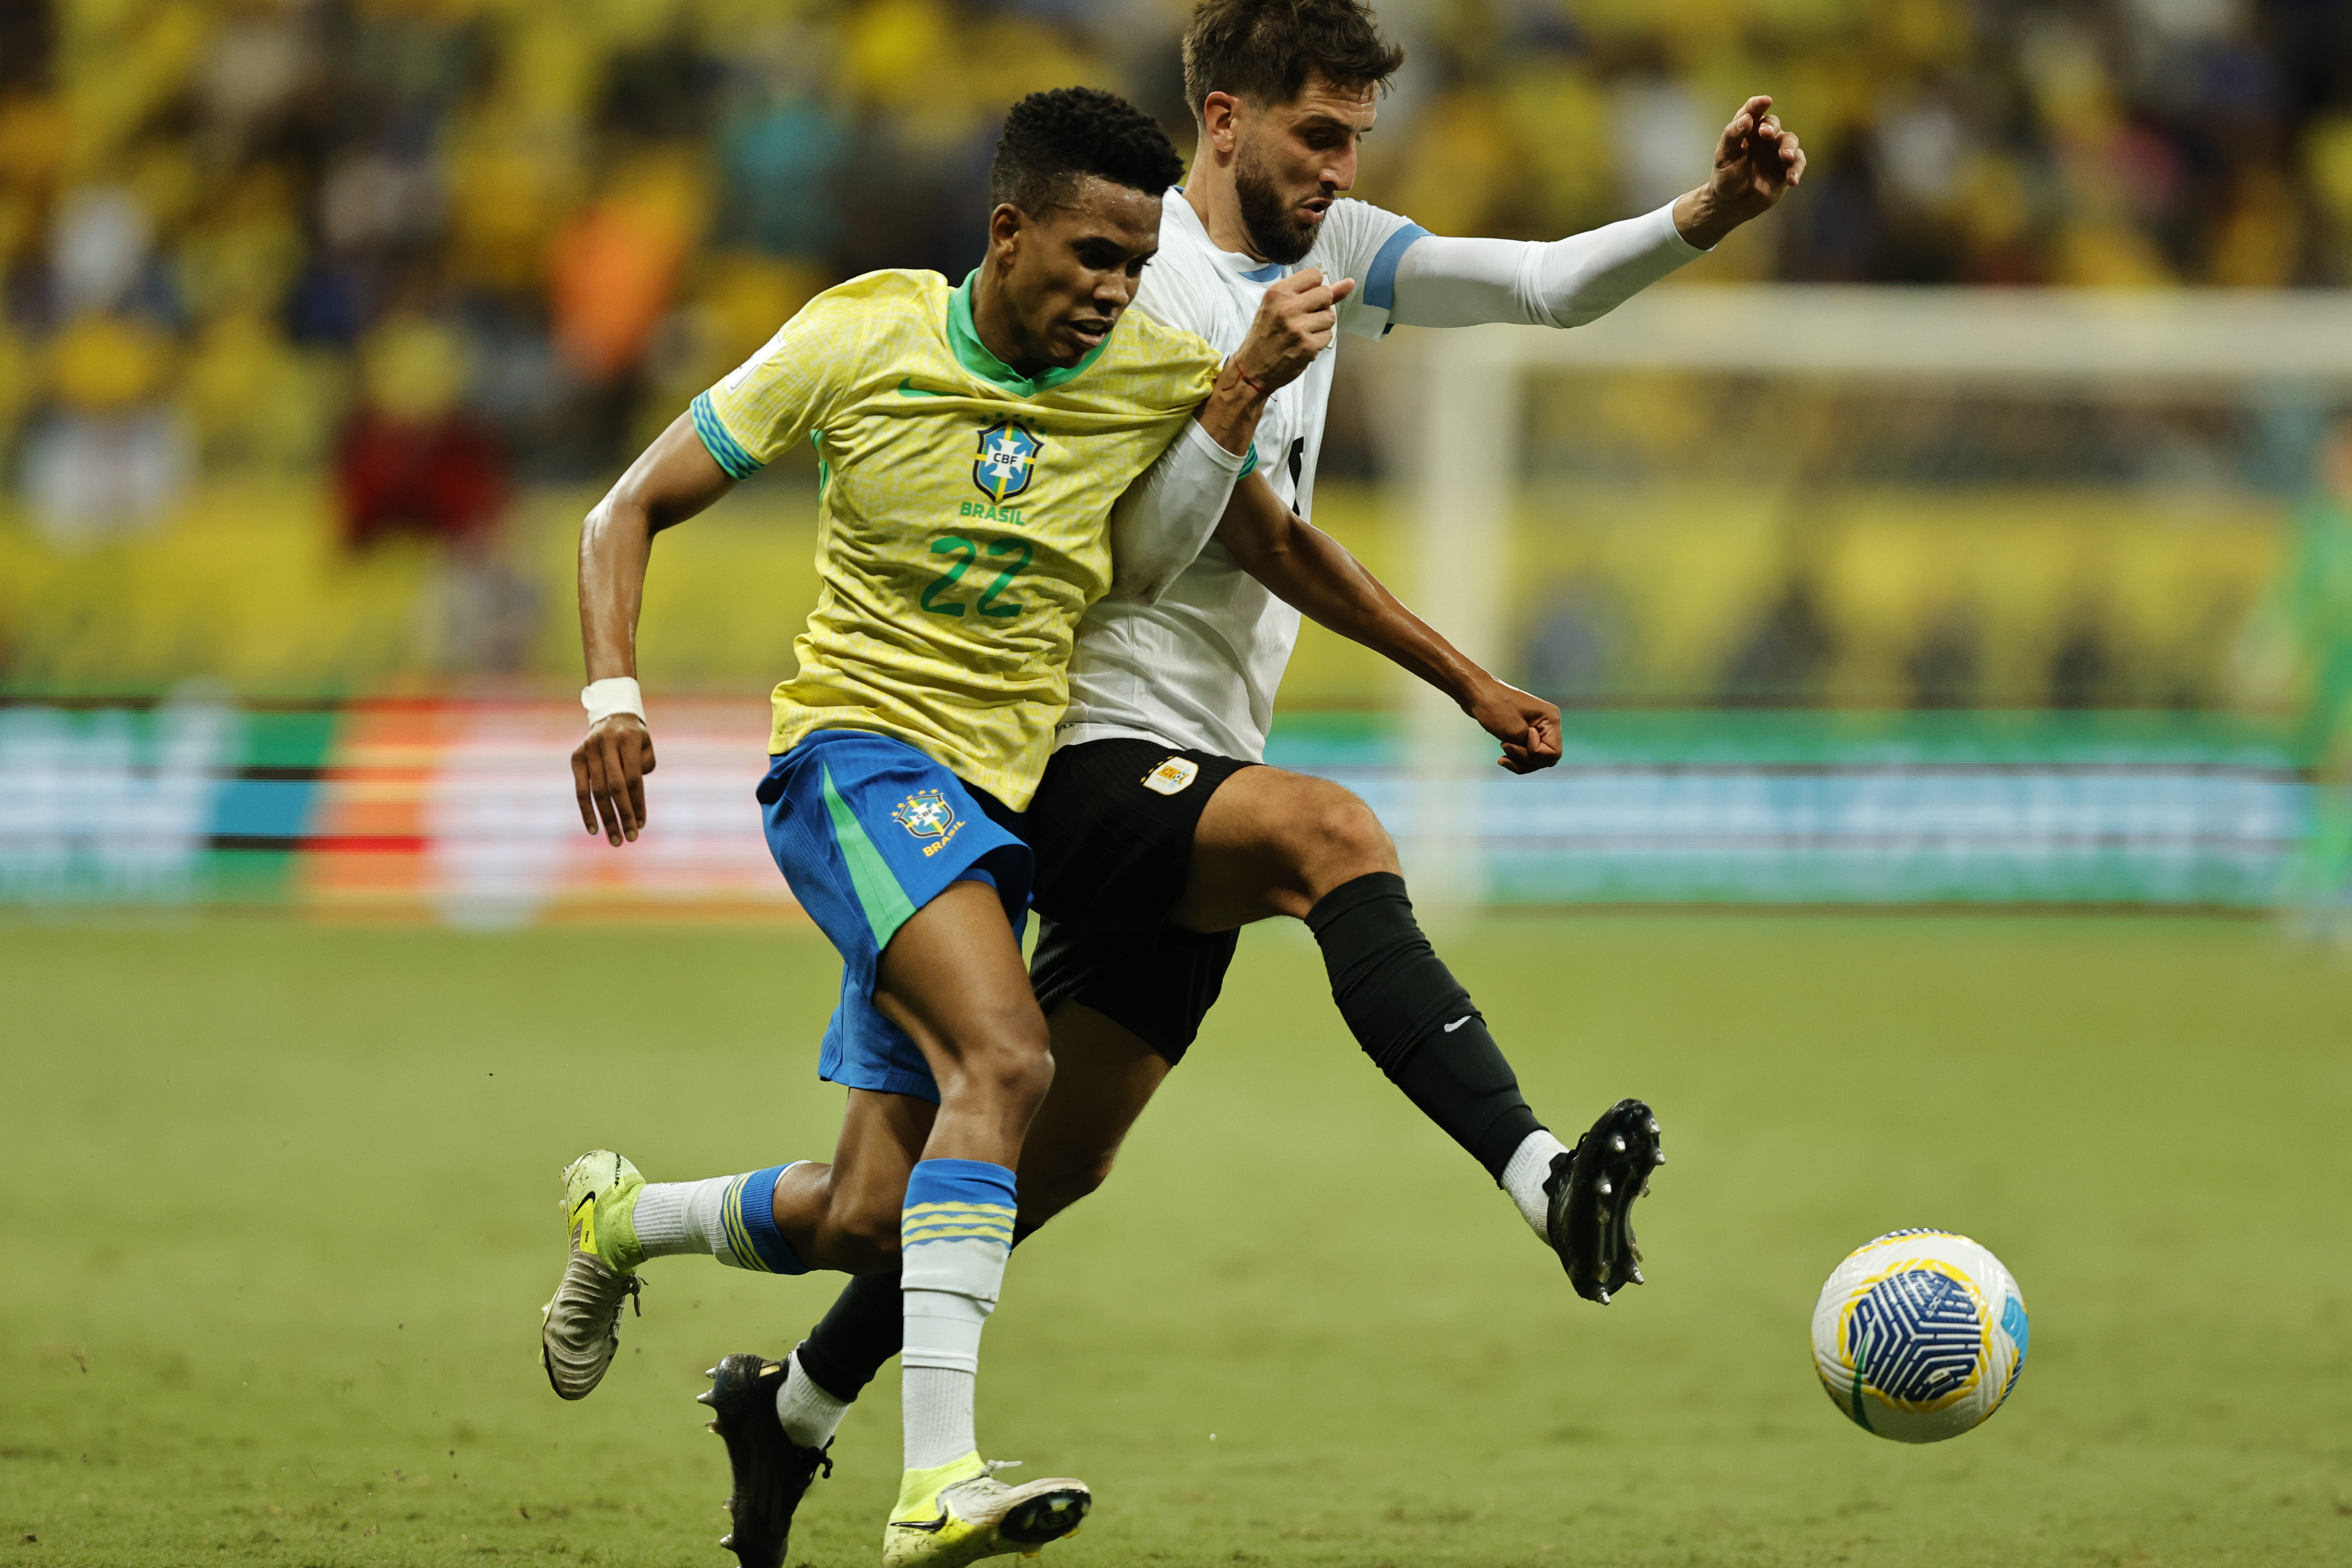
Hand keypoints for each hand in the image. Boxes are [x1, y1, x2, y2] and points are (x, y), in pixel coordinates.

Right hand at [572, 714, 656, 844]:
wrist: (612, 716)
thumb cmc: (635, 739)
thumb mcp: (646, 748)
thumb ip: (642, 771)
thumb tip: (633, 801)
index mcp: (628, 739)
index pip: (633, 779)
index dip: (637, 803)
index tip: (641, 825)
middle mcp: (606, 743)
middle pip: (615, 787)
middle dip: (623, 815)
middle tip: (630, 839)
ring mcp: (588, 750)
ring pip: (596, 791)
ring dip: (606, 819)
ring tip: (615, 840)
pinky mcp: (576, 757)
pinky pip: (580, 790)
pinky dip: (586, 811)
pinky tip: (594, 829)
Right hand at [1229, 269, 1358, 394]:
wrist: (1252, 369)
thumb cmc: (1266, 335)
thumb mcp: (1279, 307)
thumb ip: (1313, 292)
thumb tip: (1349, 283)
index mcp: (1277, 293)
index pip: (1314, 275)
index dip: (1315, 288)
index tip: (1305, 299)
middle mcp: (1287, 307)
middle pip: (1325, 294)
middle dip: (1321, 306)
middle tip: (1304, 318)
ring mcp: (1298, 327)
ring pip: (1330, 316)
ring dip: (1321, 325)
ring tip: (1303, 332)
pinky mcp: (1307, 346)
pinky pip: (1328, 335)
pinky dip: (1319, 341)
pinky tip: (1304, 345)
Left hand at [1462, 678, 1561, 774]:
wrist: (1476, 692)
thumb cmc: (1494, 707)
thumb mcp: (1514, 732)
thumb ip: (1530, 749)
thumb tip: (1537, 757)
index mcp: (1551, 719)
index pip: (1554, 753)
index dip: (1535, 753)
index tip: (1519, 739)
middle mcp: (1547, 723)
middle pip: (1545, 758)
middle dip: (1525, 759)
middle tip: (1505, 745)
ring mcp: (1536, 728)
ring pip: (1535, 759)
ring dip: (1519, 761)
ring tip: (1502, 753)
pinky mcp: (1525, 732)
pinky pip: (1526, 754)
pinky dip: (1515, 758)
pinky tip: (1502, 757)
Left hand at [1675, 95, 1803, 249]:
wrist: (1732, 205)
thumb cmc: (1726, 178)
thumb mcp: (1723, 158)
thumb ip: (1732, 137)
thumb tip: (1746, 118)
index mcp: (1746, 130)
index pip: (1752, 112)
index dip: (1758, 104)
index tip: (1765, 101)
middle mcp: (1764, 137)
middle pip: (1773, 124)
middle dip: (1772, 127)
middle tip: (1766, 134)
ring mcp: (1777, 151)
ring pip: (1790, 140)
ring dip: (1789, 147)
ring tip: (1785, 157)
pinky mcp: (1787, 167)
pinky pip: (1798, 163)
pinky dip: (1796, 169)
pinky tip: (1792, 180)